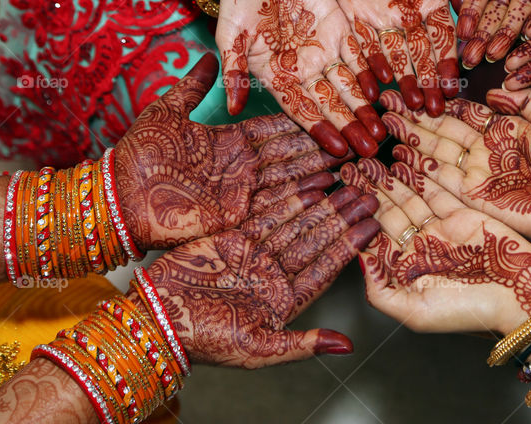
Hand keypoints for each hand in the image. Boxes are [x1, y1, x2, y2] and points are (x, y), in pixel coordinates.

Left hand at [115, 53, 345, 249]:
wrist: (117, 199)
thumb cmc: (138, 156)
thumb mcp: (166, 112)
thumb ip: (191, 87)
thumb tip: (205, 57)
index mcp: (230, 142)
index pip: (276, 129)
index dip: (302, 121)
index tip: (331, 107)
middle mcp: (243, 167)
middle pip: (292, 154)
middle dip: (324, 146)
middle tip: (358, 136)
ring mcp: (243, 192)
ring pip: (292, 178)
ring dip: (322, 171)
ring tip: (355, 162)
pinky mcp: (238, 215)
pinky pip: (277, 204)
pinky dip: (304, 197)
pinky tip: (331, 188)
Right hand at [141, 185, 379, 366]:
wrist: (155, 320)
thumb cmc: (204, 341)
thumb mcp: (257, 349)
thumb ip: (303, 344)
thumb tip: (346, 347)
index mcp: (285, 301)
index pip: (327, 268)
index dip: (351, 246)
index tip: (375, 226)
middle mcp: (274, 275)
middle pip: (316, 240)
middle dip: (343, 217)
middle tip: (369, 193)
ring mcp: (255, 255)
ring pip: (296, 222)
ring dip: (322, 203)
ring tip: (347, 181)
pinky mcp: (234, 238)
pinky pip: (267, 213)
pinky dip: (288, 198)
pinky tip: (311, 183)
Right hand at [216, 0, 385, 157]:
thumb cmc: (238, 3)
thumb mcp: (230, 37)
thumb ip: (235, 72)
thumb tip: (233, 109)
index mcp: (278, 77)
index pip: (302, 109)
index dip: (320, 129)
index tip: (338, 150)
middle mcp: (304, 70)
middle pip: (331, 104)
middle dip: (350, 127)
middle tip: (370, 150)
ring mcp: (324, 51)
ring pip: (349, 85)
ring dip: (365, 107)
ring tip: (381, 129)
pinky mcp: (340, 29)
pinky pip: (359, 54)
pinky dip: (370, 71)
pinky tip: (381, 89)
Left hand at [328, 0, 466, 116]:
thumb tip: (471, 2)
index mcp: (433, 2)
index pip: (444, 39)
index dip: (449, 62)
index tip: (454, 85)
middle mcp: (410, 17)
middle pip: (421, 56)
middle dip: (428, 83)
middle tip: (435, 110)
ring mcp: (383, 19)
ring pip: (395, 56)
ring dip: (404, 81)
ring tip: (413, 104)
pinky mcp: (356, 16)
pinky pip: (365, 45)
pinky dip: (372, 63)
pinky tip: (381, 81)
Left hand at [341, 158, 530, 334]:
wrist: (521, 297)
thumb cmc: (470, 312)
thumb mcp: (415, 312)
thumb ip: (381, 290)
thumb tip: (357, 261)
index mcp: (406, 271)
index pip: (374, 238)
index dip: (357, 216)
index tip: (338, 194)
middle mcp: (421, 248)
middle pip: (388, 212)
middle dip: (369, 190)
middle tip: (349, 166)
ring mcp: (442, 229)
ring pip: (410, 197)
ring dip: (390, 178)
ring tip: (368, 158)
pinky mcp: (464, 214)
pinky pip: (438, 190)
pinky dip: (421, 175)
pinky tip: (402, 158)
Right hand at [379, 88, 530, 253]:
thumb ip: (524, 99)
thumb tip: (495, 88)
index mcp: (506, 132)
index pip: (464, 113)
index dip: (439, 101)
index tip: (416, 88)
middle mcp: (487, 152)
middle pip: (442, 131)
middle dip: (415, 118)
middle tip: (388, 103)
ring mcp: (478, 175)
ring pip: (435, 153)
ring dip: (410, 140)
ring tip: (385, 122)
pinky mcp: (473, 198)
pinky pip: (439, 180)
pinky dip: (417, 168)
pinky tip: (398, 154)